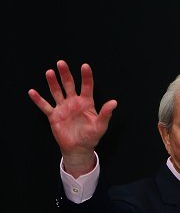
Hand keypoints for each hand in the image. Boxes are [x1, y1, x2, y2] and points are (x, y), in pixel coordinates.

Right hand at [28, 60, 117, 176]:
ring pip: (56, 92)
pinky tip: (32, 92)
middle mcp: (73, 102)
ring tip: (49, 72)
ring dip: (52, 82)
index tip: (85, 66)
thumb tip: (114, 102)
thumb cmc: (91, 137)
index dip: (86, 76)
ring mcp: (63, 107)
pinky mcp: (54, 116)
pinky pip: (45, 106)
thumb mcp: (100, 126)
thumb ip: (106, 113)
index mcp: (86, 102)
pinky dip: (38, 100)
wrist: (79, 149)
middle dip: (65, 74)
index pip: (86, 86)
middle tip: (61, 63)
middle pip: (69, 84)